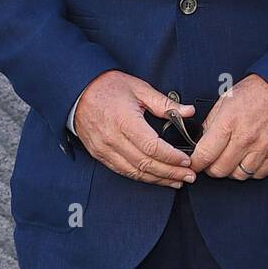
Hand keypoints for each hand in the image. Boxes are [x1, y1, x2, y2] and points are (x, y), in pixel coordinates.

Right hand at [74, 71, 197, 188]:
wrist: (78, 90)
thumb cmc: (108, 86)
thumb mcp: (139, 88)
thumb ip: (165, 103)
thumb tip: (188, 111)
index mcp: (125, 121)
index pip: (152, 147)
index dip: (171, 157)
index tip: (186, 160)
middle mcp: (113, 139)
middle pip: (145, 164)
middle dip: (170, 173)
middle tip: (189, 176)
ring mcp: (104, 149)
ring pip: (135, 172)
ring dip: (158, 179)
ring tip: (176, 181)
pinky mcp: (100, 154)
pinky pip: (123, 171)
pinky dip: (141, 177)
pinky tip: (155, 178)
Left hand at [190, 75, 267, 179]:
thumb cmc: (255, 91)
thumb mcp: (225, 100)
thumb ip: (211, 121)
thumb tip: (200, 139)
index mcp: (229, 122)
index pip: (205, 154)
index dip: (196, 163)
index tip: (195, 163)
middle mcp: (245, 137)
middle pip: (220, 170)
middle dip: (211, 168)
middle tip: (211, 162)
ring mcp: (262, 147)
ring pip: (239, 175)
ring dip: (232, 171)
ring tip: (231, 160)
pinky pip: (259, 174)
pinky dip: (251, 171)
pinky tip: (248, 160)